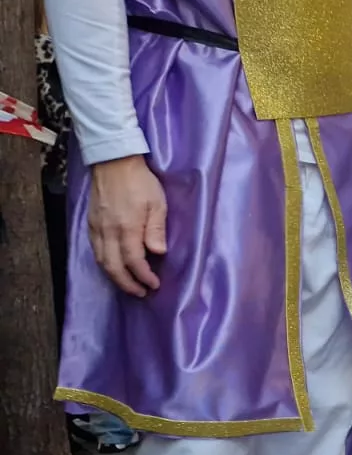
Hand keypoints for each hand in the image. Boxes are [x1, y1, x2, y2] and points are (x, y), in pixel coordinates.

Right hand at [88, 156, 167, 295]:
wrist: (113, 162)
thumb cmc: (140, 181)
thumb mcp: (157, 203)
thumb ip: (156, 229)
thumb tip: (158, 253)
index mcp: (126, 227)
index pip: (133, 261)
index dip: (143, 277)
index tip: (155, 285)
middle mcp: (108, 231)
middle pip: (113, 267)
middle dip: (127, 284)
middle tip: (141, 293)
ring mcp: (96, 228)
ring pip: (101, 261)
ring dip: (114, 277)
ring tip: (129, 285)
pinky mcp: (91, 223)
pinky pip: (95, 250)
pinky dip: (104, 264)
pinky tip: (114, 267)